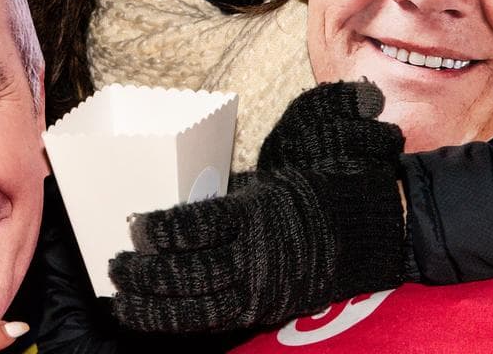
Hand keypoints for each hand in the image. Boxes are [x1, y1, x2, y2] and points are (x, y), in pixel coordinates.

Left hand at [108, 81, 406, 333]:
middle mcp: (258, 255)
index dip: (163, 228)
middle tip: (113, 263)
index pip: (200, 224)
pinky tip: (145, 316)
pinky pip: (212, 320)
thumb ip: (230, 184)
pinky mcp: (264, 309)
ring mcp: (262, 288)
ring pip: (196, 305)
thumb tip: (179, 185)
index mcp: (259, 212)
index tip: (135, 224)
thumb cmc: (319, 189)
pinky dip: (174, 321)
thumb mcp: (275, 171)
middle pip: (190, 270)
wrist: (379, 227)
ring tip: (119, 296)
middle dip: (145, 271)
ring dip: (152, 303)